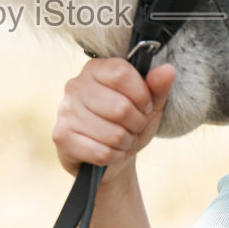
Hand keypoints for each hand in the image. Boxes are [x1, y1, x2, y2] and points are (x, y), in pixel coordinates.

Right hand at [52, 58, 175, 179]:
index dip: (141, 95)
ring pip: (113, 134)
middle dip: (136, 124)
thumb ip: (158, 87)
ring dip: (126, 143)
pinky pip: (101, 152)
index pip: (122, 73)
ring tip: (121, 140)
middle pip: (120, 107)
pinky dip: (114, 156)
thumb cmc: (129, 125)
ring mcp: (65, 111)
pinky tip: (109, 152)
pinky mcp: (61, 137)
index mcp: (95, 69)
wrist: (111, 158)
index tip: (143, 106)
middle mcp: (75, 86)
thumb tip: (167, 70)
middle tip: (133, 127)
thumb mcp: (149, 105)